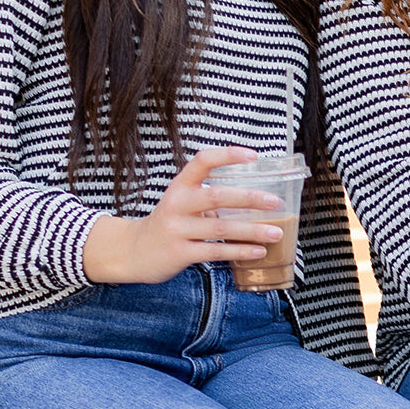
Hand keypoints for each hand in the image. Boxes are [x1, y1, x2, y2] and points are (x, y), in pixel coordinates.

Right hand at [82, 146, 284, 284]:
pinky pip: (215, 251)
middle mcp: (177, 204)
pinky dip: (240, 251)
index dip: (228, 155)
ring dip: (252, 230)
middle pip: (217, 196)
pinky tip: (258, 251)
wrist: (133, 252)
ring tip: (276, 233)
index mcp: (179, 186)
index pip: (203, 161)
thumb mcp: (181, 202)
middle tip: (274, 202)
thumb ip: (209, 198)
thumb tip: (254, 198)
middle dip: (249, 199)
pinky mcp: (179, 253)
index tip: (254, 156)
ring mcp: (177, 229)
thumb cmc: (169, 224)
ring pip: (220, 227)